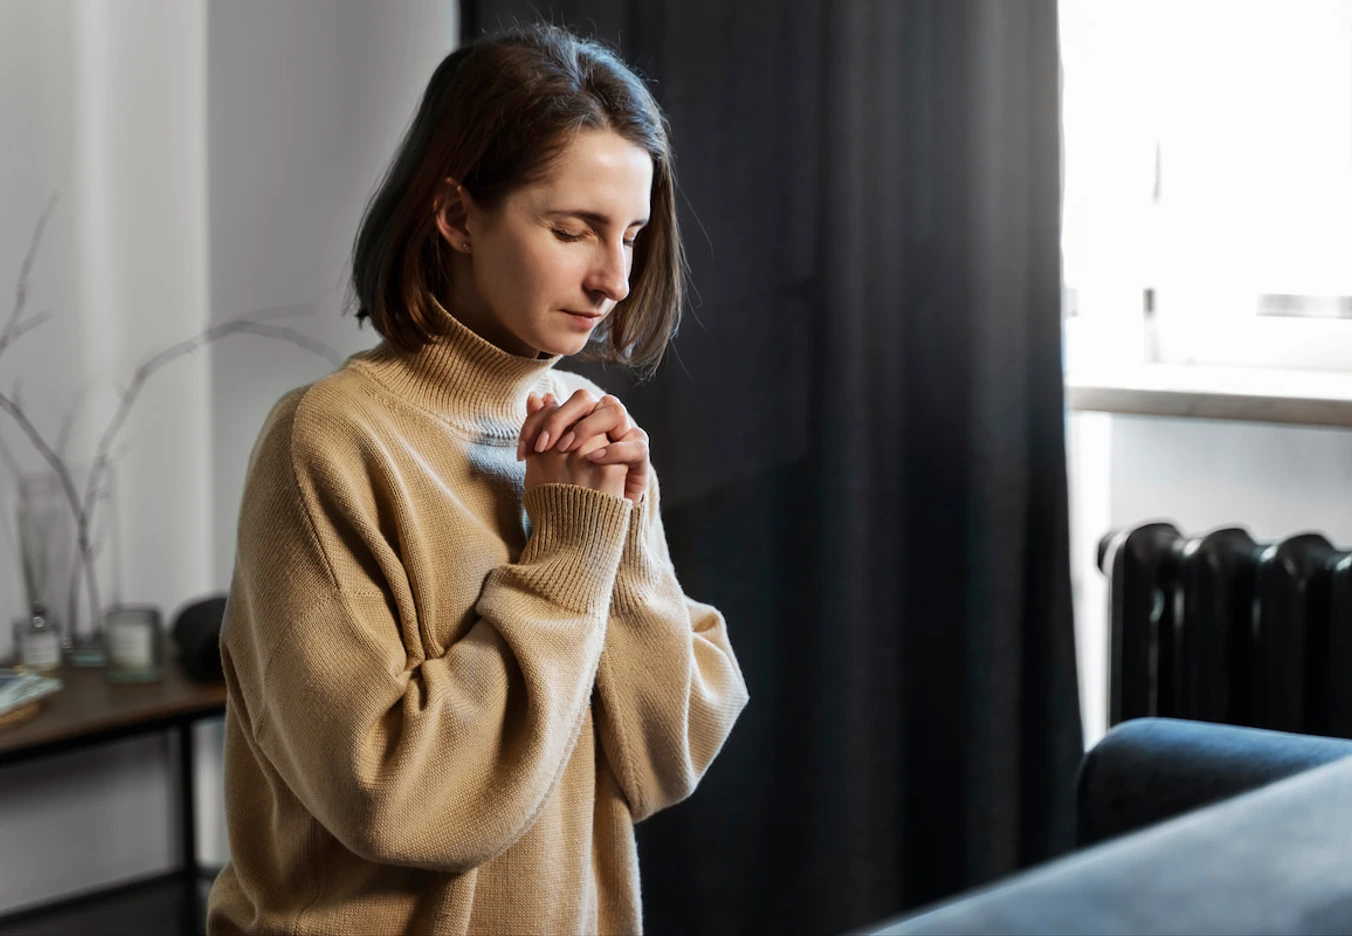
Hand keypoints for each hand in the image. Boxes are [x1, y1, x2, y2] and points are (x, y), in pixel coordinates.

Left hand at [518, 389, 649, 505]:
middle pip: (584, 399)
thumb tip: (534, 398)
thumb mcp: (551, 462)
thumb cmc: (570, 489)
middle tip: (543, 447)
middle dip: (558, 419)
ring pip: (614, 412)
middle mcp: (602, 420)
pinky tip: (593, 459)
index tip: (523, 451)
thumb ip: (543, 431)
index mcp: (579, 418)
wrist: (593, 520)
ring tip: (566, 449)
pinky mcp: (638, 455)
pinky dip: (613, 450)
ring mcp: (624, 435)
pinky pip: (633, 445)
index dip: (536, 422)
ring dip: (586, 428)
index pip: (558, 404)